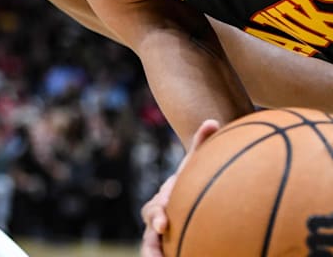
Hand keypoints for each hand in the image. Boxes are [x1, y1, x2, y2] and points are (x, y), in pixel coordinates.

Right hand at [139, 119, 219, 256]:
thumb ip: (201, 143)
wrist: (184, 195)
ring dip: (154, 256)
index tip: (164, 223)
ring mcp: (160, 237)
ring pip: (152, 249)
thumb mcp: (195, 162)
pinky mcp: (168, 248)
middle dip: (152, 246)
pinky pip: (163, 254)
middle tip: (160, 249)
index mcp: (161, 203)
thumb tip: (214, 121)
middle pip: (149, 237)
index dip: (158, 217)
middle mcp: (157, 222)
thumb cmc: (192, 179)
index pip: (154, 210)